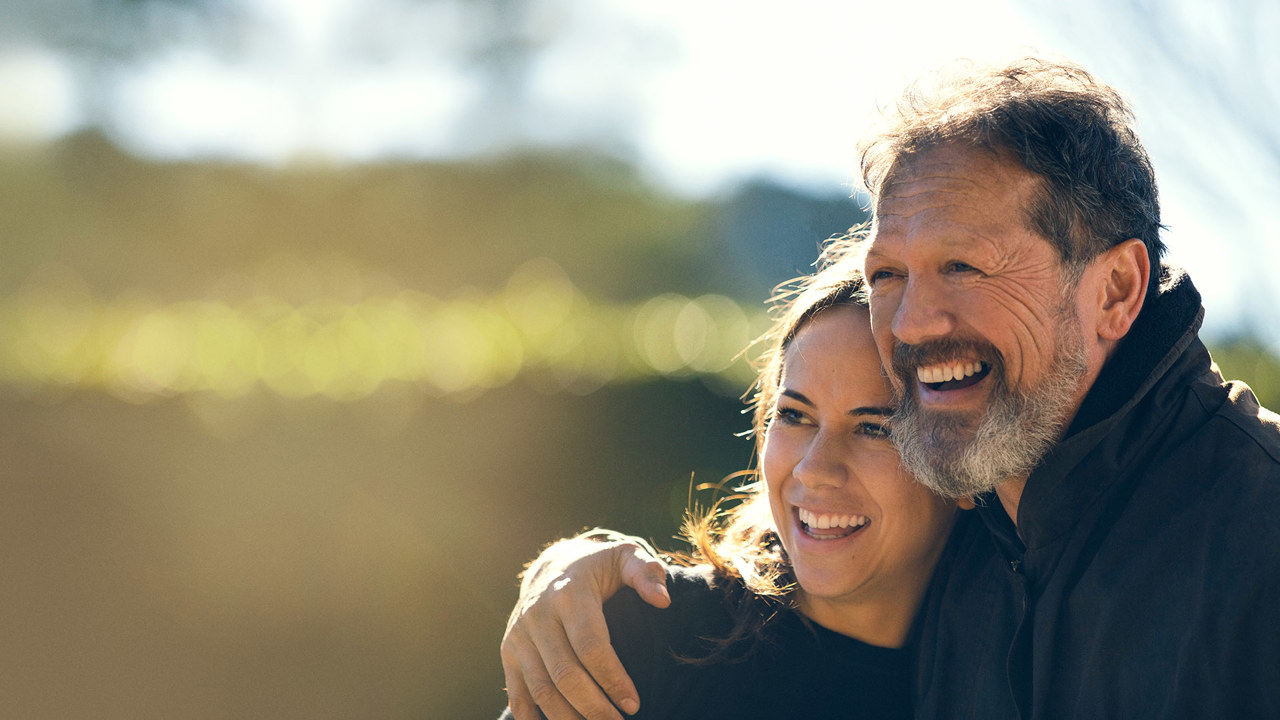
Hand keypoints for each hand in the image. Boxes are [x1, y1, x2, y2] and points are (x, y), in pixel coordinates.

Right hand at [501, 530, 670, 719]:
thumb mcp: (624, 557)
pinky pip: (518, 694)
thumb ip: (647, 573)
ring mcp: (520, 636)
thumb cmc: (598, 569)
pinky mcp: (509, 652)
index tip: (633, 703)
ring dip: (569, 719)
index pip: (590, 645)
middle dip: (594, 707)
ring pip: (542, 689)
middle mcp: (538, 615)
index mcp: (569, 593)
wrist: (551, 566)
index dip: (612, 678)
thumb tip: (662, 600)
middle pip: (565, 674)